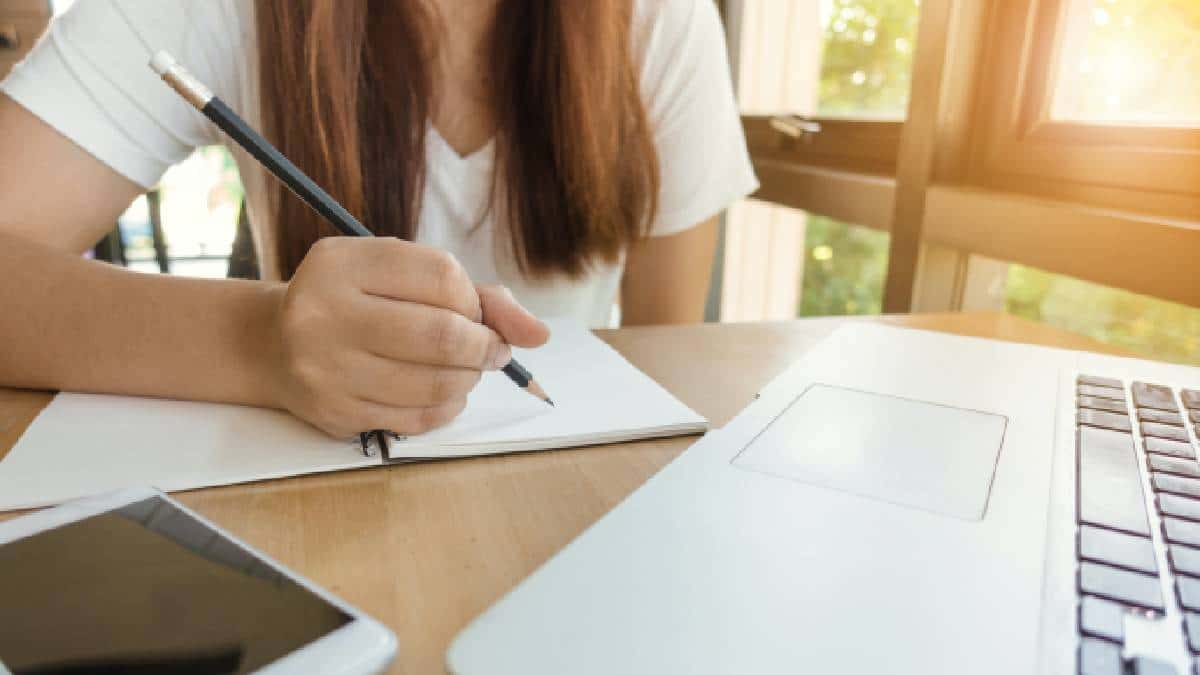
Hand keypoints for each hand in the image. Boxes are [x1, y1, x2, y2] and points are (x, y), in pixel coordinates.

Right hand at [268, 237, 548, 437]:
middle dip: (485, 347)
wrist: (275, 345)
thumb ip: (474, 294)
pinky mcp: (334, 412)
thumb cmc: (355, 302)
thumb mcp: (398, 274)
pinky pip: (417, 418)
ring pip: (436, 382)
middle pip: (443, 335)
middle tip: (491, 350)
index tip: (475, 312)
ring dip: (469, 379)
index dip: (475, 299)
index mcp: (343, 262)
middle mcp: (325, 312)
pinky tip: (441, 392)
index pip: (442, 276)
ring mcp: (326, 367)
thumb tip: (537, 333)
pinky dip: (446, 406)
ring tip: (465, 369)